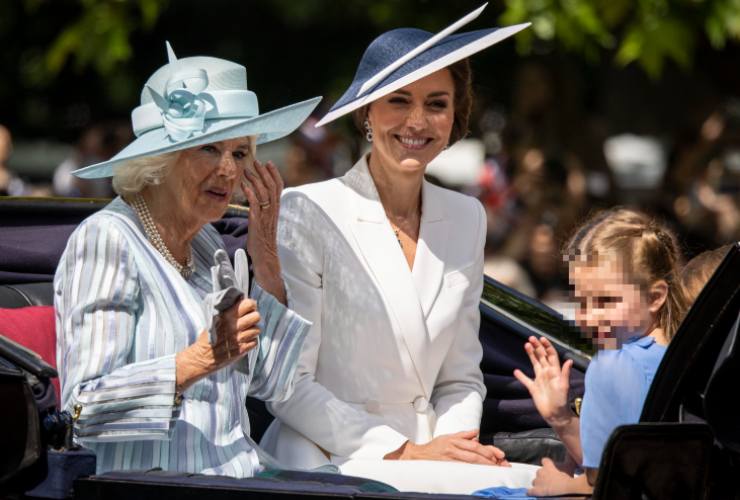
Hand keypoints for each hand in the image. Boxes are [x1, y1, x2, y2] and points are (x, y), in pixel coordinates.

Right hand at [176, 298, 260, 391]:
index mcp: (227, 316)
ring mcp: (239, 338)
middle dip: (253, 317)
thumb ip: (228, 309)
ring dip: (252, 331)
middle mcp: (235, 326)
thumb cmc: (208, 337)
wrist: (202, 356)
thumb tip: (241, 299)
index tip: (248, 308)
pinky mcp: (242, 349)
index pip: (248, 304)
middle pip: (256, 316)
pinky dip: (251, 341)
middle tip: (248, 320)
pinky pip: (255, 341)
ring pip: (257, 329)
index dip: (250, 305)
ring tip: (244, 332)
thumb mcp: (214, 318)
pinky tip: (243, 341)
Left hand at [242, 159, 284, 301]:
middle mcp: (273, 213)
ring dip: (256, 179)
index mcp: (275, 212)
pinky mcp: (258, 224)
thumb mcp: (262, 225)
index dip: (274, 175)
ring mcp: (266, 218)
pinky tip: (243, 185)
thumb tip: (256, 203)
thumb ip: (262, 213)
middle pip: (273, 187)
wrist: (266, 262)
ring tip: (248, 168)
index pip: (279, 188)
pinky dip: (250, 193)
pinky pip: (255, 205)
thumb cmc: (262, 245)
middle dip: (264, 172)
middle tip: (256, 160)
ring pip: (265, 193)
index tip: (268, 163)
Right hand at [385, 430, 509, 465]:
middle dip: (489, 458)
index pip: (475, 444)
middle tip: (500, 464)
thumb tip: (476, 432)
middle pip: (474, 452)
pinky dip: (472, 470)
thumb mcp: (448, 437)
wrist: (418, 455)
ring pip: (469, 461)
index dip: (488, 449)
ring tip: (493, 469)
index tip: (499, 455)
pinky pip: (461, 468)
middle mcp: (453, 447)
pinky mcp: (446, 465)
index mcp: (455, 440)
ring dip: (483, 465)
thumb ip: (463, 435)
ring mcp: (449, 457)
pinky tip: (479, 472)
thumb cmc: (434, 447)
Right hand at [514, 336, 572, 426]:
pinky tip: (516, 371)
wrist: (555, 414)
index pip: (551, 355)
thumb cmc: (562, 400)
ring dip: (530, 355)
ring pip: (534, 364)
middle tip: (530, 338)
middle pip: (541, 357)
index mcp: (555, 371)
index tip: (541, 339)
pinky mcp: (533, 388)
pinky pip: (526, 380)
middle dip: (537, 347)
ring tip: (526, 345)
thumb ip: (565, 373)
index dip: (547, 346)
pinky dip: (521, 376)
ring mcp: (540, 380)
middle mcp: (547, 373)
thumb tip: (569, 360)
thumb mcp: (564, 386)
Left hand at [528, 458, 591, 495]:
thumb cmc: (569, 479)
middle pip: (539, 472)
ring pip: (535, 481)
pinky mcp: (536, 491)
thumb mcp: (570, 467)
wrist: (567, 490)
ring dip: (539, 484)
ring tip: (546, 488)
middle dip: (543, 476)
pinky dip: (532, 492)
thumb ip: (569, 459)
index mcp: (548, 466)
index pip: (545, 461)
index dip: (547, 464)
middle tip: (551, 481)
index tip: (550, 466)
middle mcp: (541, 472)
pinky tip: (535, 494)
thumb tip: (571, 453)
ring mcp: (538, 482)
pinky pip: (530, 491)